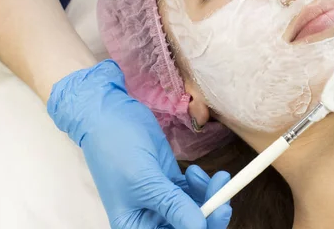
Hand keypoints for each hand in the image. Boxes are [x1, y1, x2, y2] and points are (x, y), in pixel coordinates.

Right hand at [48, 60, 231, 228]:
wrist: (110, 116)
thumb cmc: (117, 149)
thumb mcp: (144, 181)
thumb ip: (172, 205)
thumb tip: (199, 227)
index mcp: (136, 228)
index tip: (219, 210)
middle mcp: (149, 219)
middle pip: (189, 226)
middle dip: (210, 213)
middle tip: (223, 192)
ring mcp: (161, 201)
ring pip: (196, 210)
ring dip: (209, 196)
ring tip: (211, 176)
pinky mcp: (170, 183)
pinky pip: (194, 194)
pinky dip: (202, 185)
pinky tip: (195, 171)